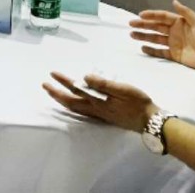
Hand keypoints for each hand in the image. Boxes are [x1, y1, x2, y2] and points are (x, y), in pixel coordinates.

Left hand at [43, 72, 159, 133]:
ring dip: (62, 100)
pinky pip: (82, 111)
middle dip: (56, 93)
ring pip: (75, 108)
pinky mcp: (104, 116)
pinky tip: (74, 103)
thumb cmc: (138, 103)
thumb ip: (102, 84)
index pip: (76, 90)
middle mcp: (95, 110)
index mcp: (97, 102)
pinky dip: (73, 105)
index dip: (63, 81)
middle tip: (44, 84)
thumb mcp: (122, 89)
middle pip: (70, 102)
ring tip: (54, 93)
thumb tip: (84, 77)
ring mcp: (99, 114)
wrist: (150, 121)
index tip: (52, 73)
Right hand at [130, 0, 194, 73]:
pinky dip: (151, 50)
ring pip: (155, 39)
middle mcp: (174, 32)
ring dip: (144, 36)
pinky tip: (143, 48)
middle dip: (143, 25)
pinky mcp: (174, 55)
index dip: (151, 15)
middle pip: (155, 27)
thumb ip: (185, 12)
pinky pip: (160, 52)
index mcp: (179, 22)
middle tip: (131, 24)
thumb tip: (174, 1)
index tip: (140, 15)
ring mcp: (173, 43)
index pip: (162, 17)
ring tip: (132, 35)